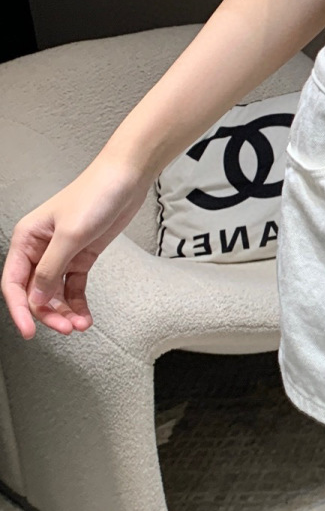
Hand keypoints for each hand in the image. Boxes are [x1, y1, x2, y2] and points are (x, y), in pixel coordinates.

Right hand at [1, 155, 149, 338]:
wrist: (126, 179)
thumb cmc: (95, 195)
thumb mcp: (70, 235)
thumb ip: (50, 269)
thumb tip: (36, 300)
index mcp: (26, 239)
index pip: (13, 282)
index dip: (20, 309)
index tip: (30, 331)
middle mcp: (39, 248)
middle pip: (35, 292)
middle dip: (48, 313)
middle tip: (66, 328)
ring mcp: (61, 253)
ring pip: (54, 293)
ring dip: (65, 311)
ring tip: (80, 324)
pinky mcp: (81, 256)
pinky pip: (73, 287)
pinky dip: (77, 303)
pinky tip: (85, 316)